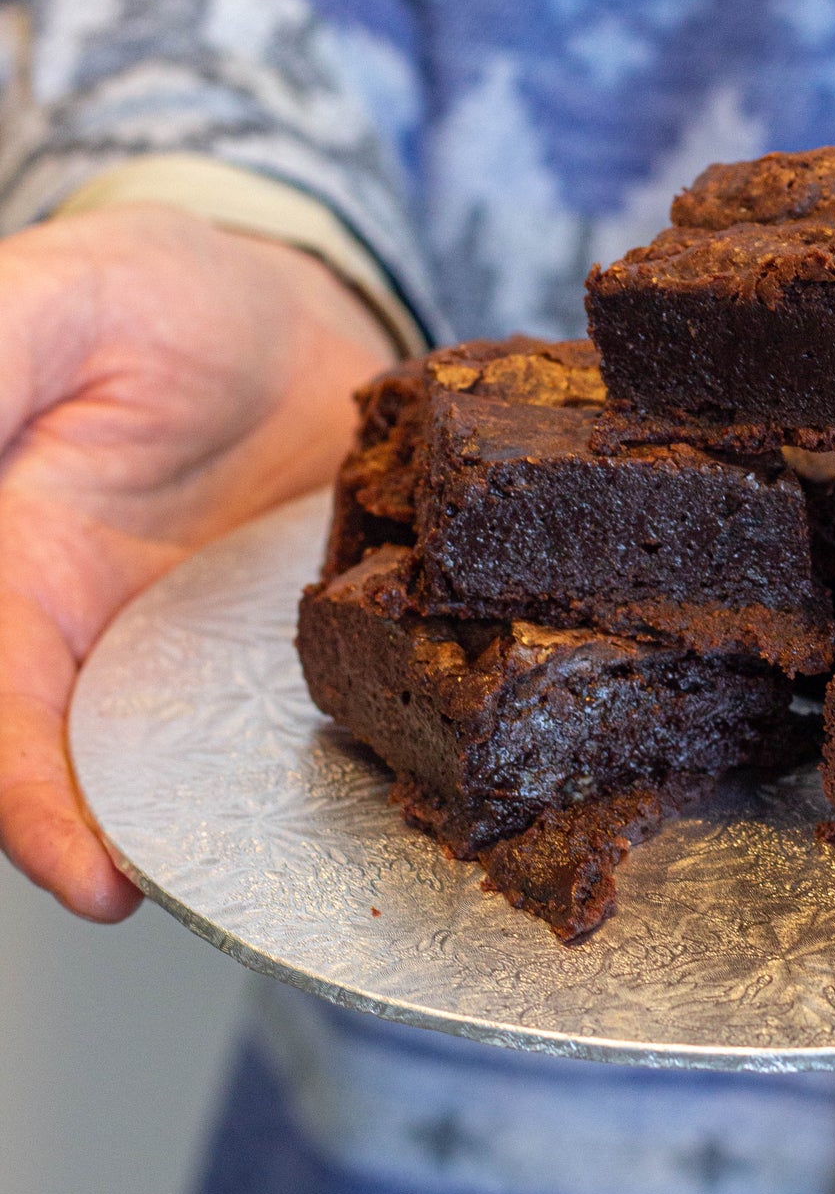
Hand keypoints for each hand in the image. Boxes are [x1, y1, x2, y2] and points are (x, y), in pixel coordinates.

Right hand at [0, 204, 394, 920]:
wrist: (282, 306)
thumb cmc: (144, 293)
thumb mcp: (52, 301)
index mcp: (18, 576)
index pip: (5, 716)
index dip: (34, 804)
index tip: (91, 879)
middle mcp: (112, 646)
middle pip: (106, 776)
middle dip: (152, 848)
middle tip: (233, 900)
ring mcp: (219, 660)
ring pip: (224, 770)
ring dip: (269, 825)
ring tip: (345, 867)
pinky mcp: (315, 650)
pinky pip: (335, 714)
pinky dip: (372, 745)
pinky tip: (432, 773)